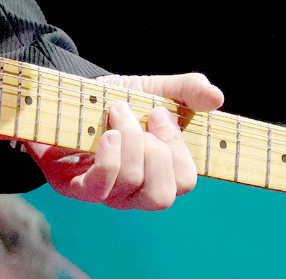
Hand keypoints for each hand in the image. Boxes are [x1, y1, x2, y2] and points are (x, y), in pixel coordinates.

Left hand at [22, 72, 224, 210]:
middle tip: (143, 115)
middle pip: (161, 196)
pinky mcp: (75, 187)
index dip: (178, 149)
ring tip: (118, 111)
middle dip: (156, 150)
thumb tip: (216, 97)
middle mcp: (134, 191)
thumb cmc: (115, 99)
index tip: (161, 113)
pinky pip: (99, 187)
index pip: (185, 182)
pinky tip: (108, 134)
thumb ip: (187, 90)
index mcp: (159, 172)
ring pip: (131, 184)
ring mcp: (105, 192)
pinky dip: (109, 158)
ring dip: (130, 140)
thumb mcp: (155, 88)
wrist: (68, 96)